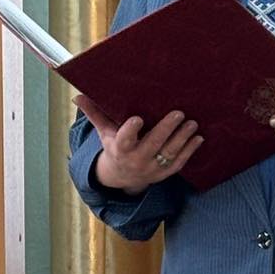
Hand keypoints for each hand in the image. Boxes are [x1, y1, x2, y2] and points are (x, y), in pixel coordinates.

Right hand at [75, 96, 202, 192]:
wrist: (123, 177)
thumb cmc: (114, 147)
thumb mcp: (104, 133)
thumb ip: (95, 114)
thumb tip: (77, 96)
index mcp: (121, 149)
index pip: (125, 140)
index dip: (131, 130)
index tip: (138, 118)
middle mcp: (137, 160)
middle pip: (153, 145)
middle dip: (166, 129)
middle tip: (179, 113)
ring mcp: (153, 168)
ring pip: (169, 153)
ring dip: (183, 138)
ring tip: (192, 123)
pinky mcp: (165, 173)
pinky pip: (179, 162)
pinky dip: (190, 150)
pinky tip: (198, 138)